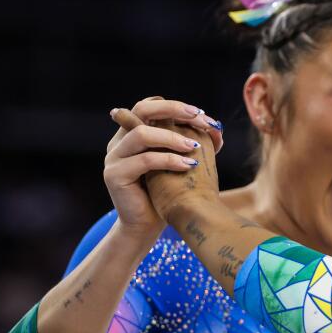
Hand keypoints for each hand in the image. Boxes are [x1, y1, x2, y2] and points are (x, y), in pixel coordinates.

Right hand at [103, 97, 223, 240]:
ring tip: (194, 147)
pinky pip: (144, 160)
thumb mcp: (180, 162)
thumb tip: (218, 129)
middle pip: (141, 109)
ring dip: (171, 138)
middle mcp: (119, 141)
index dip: (176, 107)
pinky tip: (188, 165)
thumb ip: (192, 144)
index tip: (203, 116)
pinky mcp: (114, 175)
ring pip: (141, 134)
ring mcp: (114, 157)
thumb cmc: (167, 194)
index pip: (151, 106)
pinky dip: (168, 160)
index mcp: (133, 134)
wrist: (147, 226)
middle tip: (197, 117)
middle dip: (172, 110)